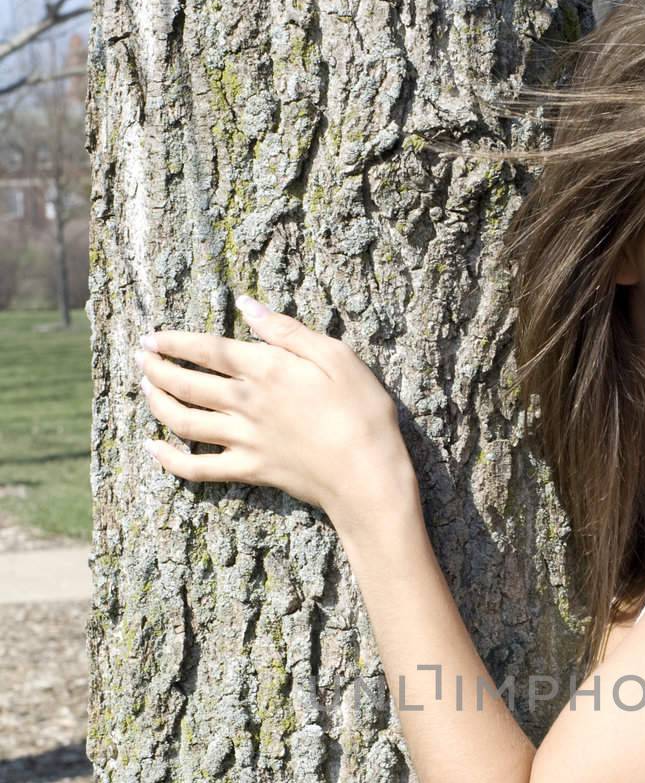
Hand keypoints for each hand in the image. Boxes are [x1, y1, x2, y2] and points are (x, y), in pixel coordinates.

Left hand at [137, 296, 411, 518]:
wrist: (367, 475)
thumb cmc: (362, 413)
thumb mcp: (336, 356)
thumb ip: (287, 331)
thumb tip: (247, 306)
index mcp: (265, 370)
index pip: (207, 350)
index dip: (173, 341)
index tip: (151, 336)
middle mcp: (245, 403)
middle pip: (186, 383)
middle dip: (156, 368)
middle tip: (138, 357)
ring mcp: (243, 440)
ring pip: (183, 420)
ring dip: (157, 402)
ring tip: (144, 388)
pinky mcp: (248, 471)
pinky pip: (197, 469)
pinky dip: (169, 460)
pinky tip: (153, 447)